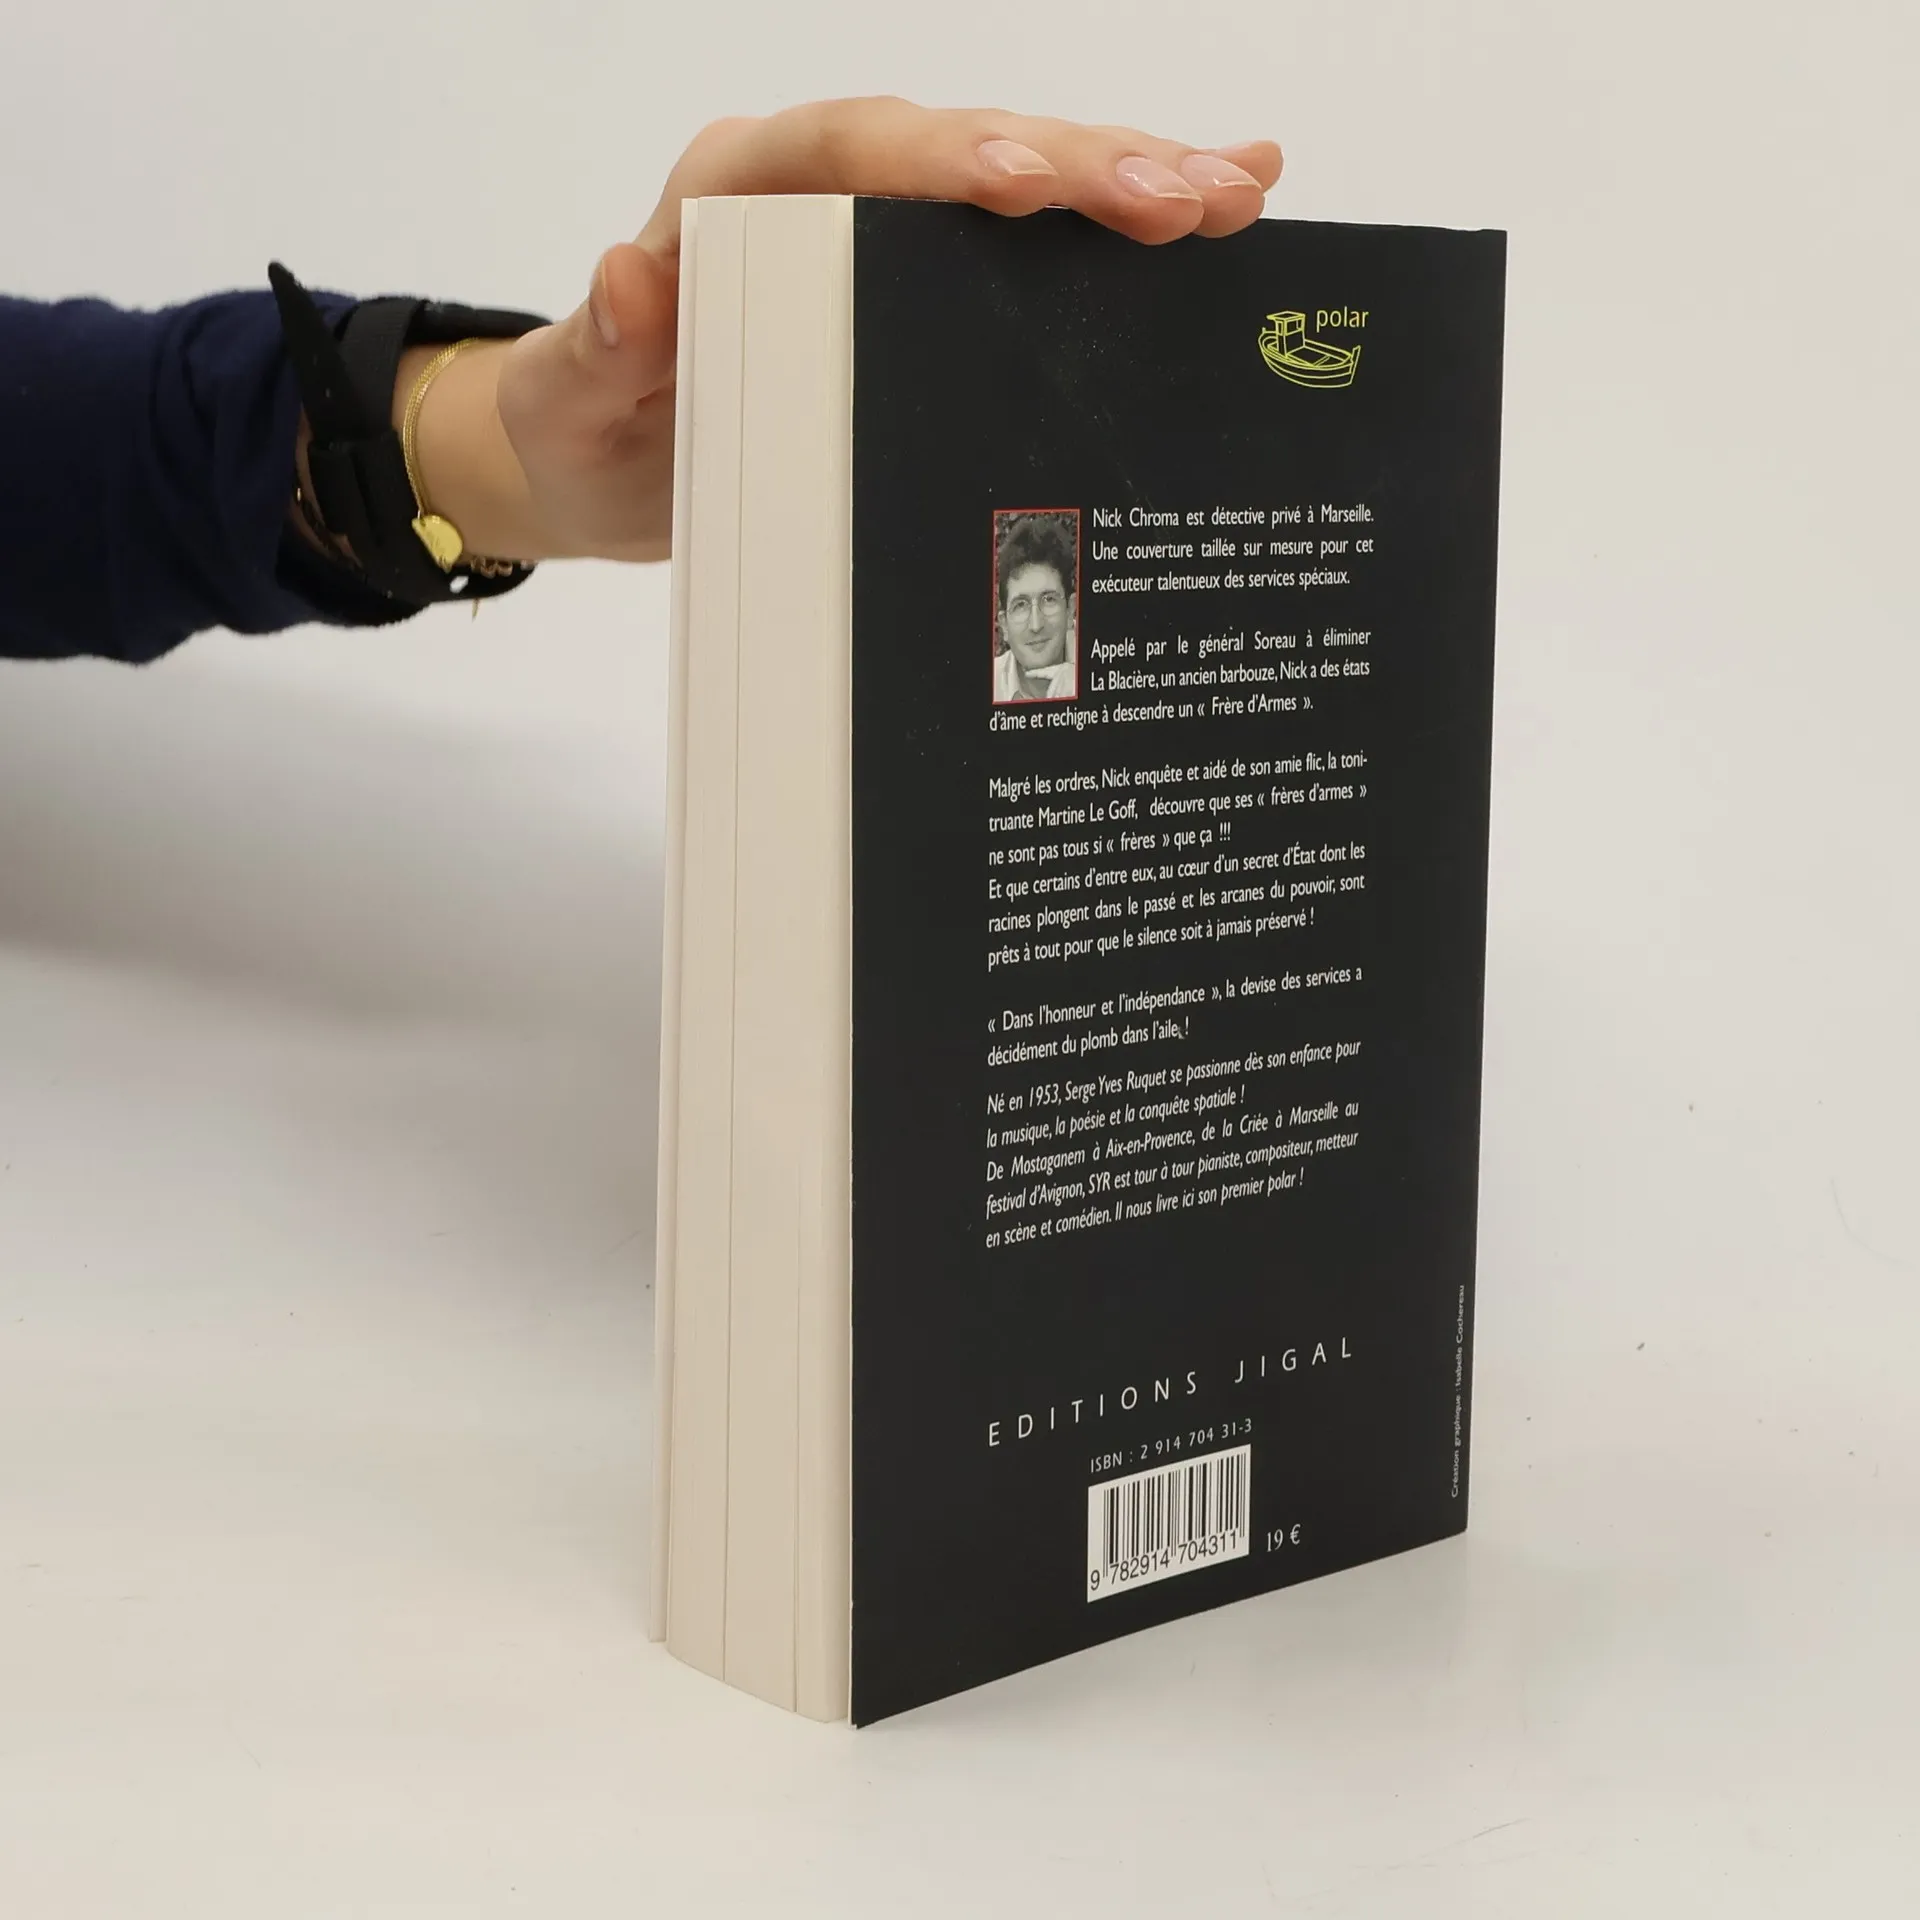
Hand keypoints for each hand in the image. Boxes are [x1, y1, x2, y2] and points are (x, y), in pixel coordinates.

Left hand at [420, 99, 1282, 566]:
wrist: (590, 463)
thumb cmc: (582, 428)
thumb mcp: (575, 407)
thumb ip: (604, 349)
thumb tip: (634, 277)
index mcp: (739, 197)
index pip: (852, 149)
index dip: (945, 157)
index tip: (1031, 181)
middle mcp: (819, 191)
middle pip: (965, 150)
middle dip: (1082, 166)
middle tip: (1195, 197)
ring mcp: (878, 231)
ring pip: (1018, 181)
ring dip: (1128, 179)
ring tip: (1239, 192)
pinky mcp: (917, 284)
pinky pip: (1024, 243)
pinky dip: (1109, 226)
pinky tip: (1208, 206)